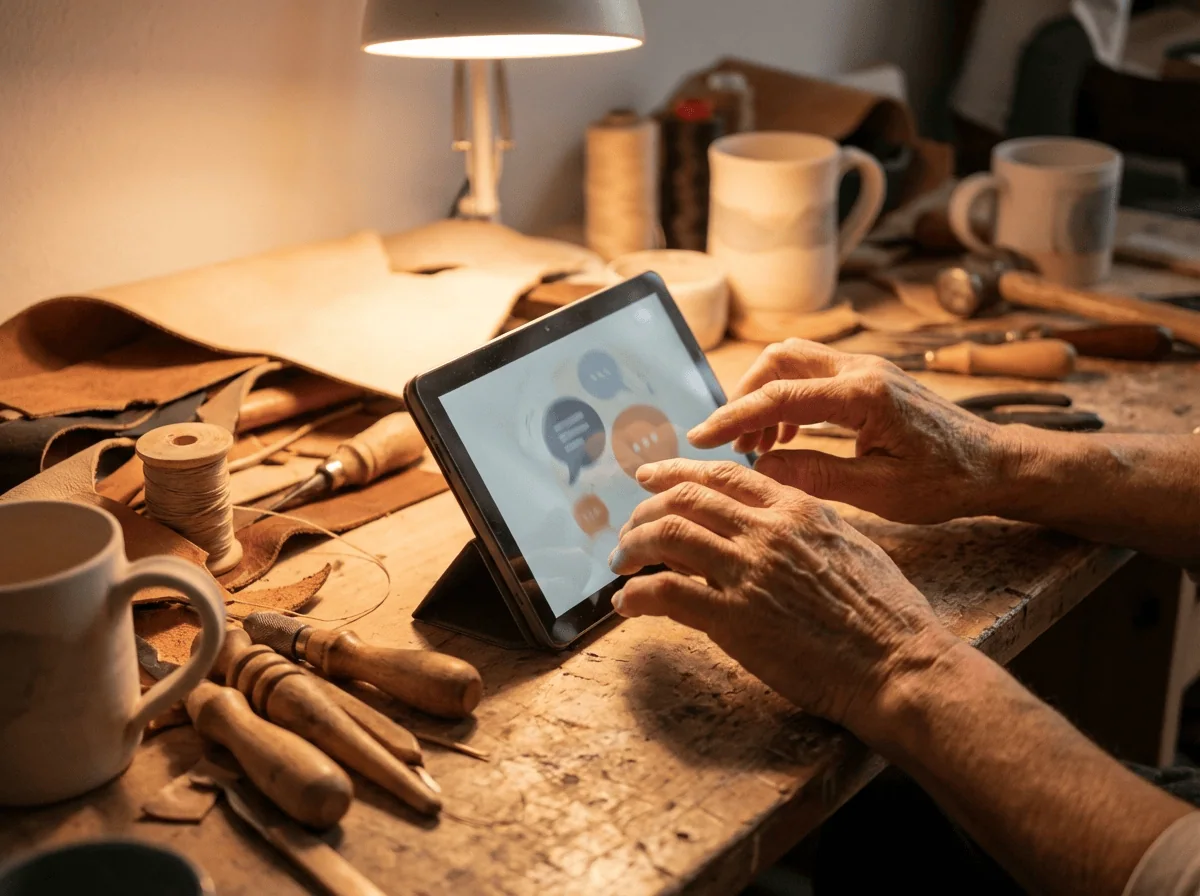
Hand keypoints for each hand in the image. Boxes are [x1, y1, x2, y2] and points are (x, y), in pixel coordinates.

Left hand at [610, 459, 956, 736]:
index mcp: (797, 508)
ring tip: (621, 562)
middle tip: (627, 528)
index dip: (677, 471)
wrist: (899, 664)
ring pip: (667, 534)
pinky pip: (667, 593)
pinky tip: (626, 605)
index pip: (722, 474)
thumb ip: (802, 526)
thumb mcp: (847, 545)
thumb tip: (768, 522)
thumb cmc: (885, 613)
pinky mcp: (735, 619)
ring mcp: (749, 572)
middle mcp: (768, 530)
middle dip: (645, 508)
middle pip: (685, 497)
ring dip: (633, 546)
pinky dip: (637, 595)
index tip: (649, 477)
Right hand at [687, 339, 1020, 524]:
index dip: (733, 417)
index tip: (700, 437)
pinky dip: (788, 399)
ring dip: (765, 396)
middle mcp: (862, 370)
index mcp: (863, 396)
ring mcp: (867, 368)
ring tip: (757, 447)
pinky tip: (788, 440)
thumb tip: (762, 468)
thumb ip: (817, 476)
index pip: (779, 397)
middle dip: (744, 397)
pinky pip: (814, 374)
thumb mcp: (881, 492)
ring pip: (794, 360)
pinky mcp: (871, 378)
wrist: (997, 464)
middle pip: (779, 359)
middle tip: (731, 444)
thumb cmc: (949, 482)